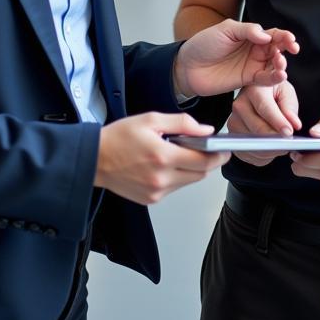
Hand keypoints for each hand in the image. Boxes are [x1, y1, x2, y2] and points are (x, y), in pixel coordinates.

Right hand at [93, 112, 229, 205]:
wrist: (93, 160)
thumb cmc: (118, 137)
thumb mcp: (151, 119)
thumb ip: (182, 123)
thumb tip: (205, 130)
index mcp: (162, 156)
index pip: (203, 161)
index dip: (218, 155)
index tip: (225, 149)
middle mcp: (160, 178)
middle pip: (199, 174)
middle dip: (208, 162)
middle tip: (210, 150)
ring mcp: (156, 192)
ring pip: (188, 182)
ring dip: (192, 169)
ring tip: (181, 153)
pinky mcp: (151, 200)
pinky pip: (174, 188)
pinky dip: (177, 177)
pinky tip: (167, 164)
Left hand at [173, 19, 298, 97]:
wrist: (188, 66)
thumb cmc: (204, 44)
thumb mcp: (225, 30)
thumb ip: (247, 30)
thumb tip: (267, 35)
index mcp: (251, 35)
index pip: (273, 34)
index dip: (284, 36)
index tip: (290, 39)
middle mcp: (255, 50)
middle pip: (277, 49)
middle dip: (286, 49)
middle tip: (291, 50)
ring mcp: (252, 65)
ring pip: (274, 65)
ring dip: (282, 64)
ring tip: (282, 65)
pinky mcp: (248, 80)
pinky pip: (265, 80)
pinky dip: (274, 78)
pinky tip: (280, 75)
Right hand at [227, 81, 300, 166]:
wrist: (258, 95)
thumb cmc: (272, 92)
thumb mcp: (285, 92)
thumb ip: (290, 107)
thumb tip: (293, 124)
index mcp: (253, 89)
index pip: (264, 108)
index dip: (277, 122)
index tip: (289, 132)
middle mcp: (239, 106)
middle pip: (258, 130)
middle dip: (276, 139)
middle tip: (290, 143)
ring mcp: (234, 123)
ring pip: (253, 144)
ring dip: (271, 149)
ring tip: (281, 143)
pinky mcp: (233, 138)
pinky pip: (249, 154)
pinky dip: (263, 156)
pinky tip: (270, 147)